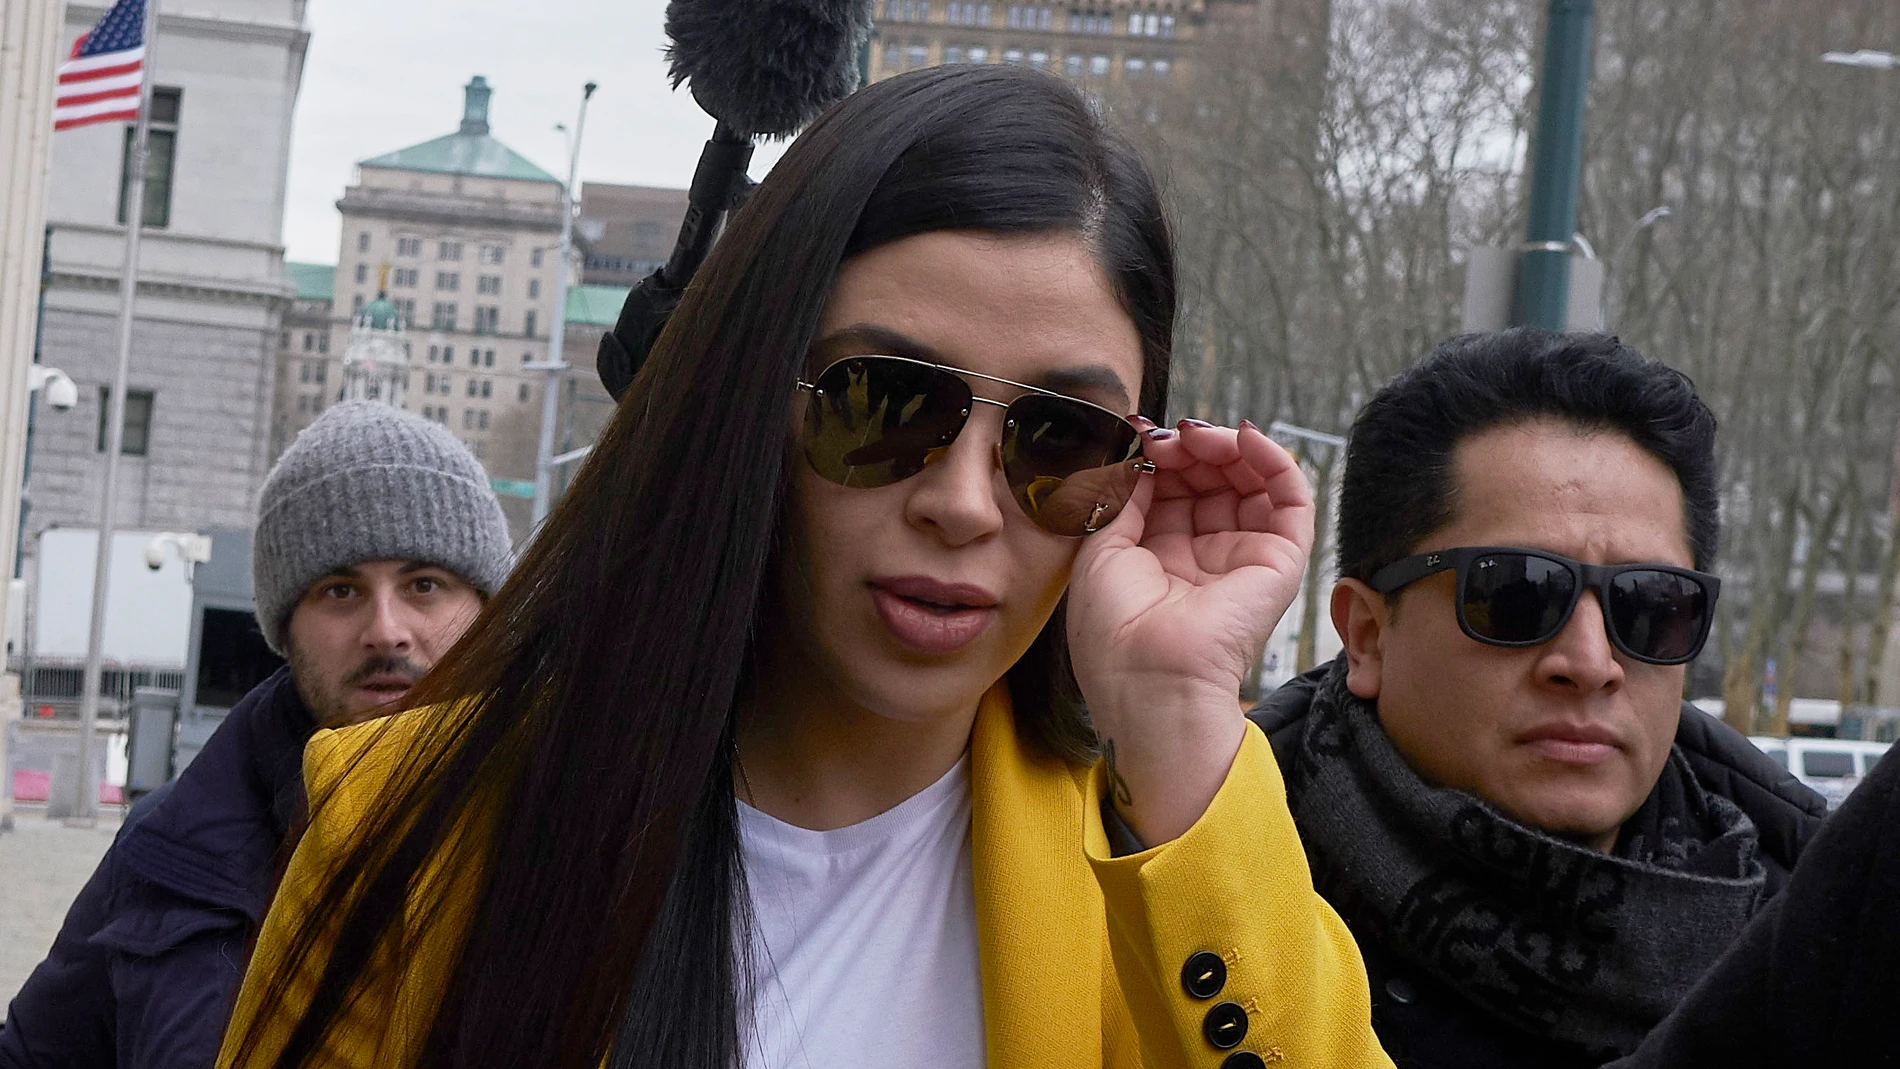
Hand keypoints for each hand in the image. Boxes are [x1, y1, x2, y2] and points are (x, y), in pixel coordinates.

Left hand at [1066, 419, 1315, 844]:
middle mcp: (1205, 555)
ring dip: (1228, 446)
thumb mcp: (1101, 549)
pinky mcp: (1281, 561)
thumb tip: (1137, 454)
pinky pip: (1291, 500)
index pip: (1172, 489)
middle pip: (1211, 479)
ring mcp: (1244, 556)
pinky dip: (1274, 460)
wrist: (1149, 681)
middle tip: (1170, 436)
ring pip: (1252, 481)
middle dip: (1191, 448)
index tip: (1140, 436)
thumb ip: (1123, 496)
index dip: (1160, 457)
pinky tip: (1246, 439)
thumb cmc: (1114, 632)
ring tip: (1201, 437)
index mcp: (1160, 557)